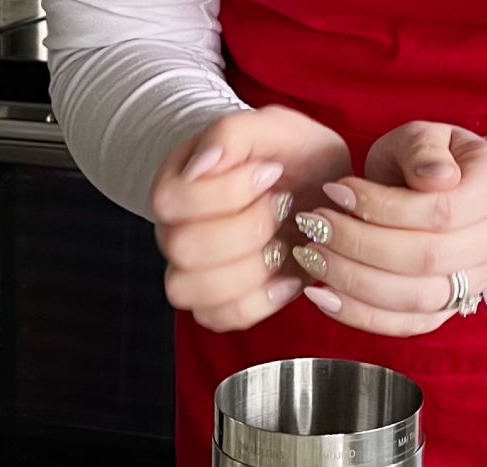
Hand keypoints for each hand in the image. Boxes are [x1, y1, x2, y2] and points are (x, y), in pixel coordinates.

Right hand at [151, 105, 351, 331]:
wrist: (315, 188)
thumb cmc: (289, 156)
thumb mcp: (272, 127)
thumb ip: (232, 134)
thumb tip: (201, 167)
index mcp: (176, 185)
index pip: (170, 202)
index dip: (225, 192)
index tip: (270, 171)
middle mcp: (177, 234)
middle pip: (183, 250)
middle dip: (246, 230)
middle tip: (283, 206)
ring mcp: (197, 275)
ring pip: (195, 293)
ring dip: (251, 271)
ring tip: (286, 244)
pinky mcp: (223, 305)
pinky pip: (223, 319)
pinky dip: (262, 303)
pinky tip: (289, 276)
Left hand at [291, 121, 486, 335]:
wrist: (441, 191)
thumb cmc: (426, 159)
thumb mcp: (424, 135)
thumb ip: (423, 148)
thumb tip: (436, 177)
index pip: (442, 211)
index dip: (383, 207)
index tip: (336, 191)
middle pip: (427, 259)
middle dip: (360, 245)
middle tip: (315, 226)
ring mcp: (476, 281)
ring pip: (415, 299)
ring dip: (355, 282)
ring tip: (313, 257)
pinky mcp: (447, 309)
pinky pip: (406, 325)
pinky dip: (360, 314)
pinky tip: (323, 296)